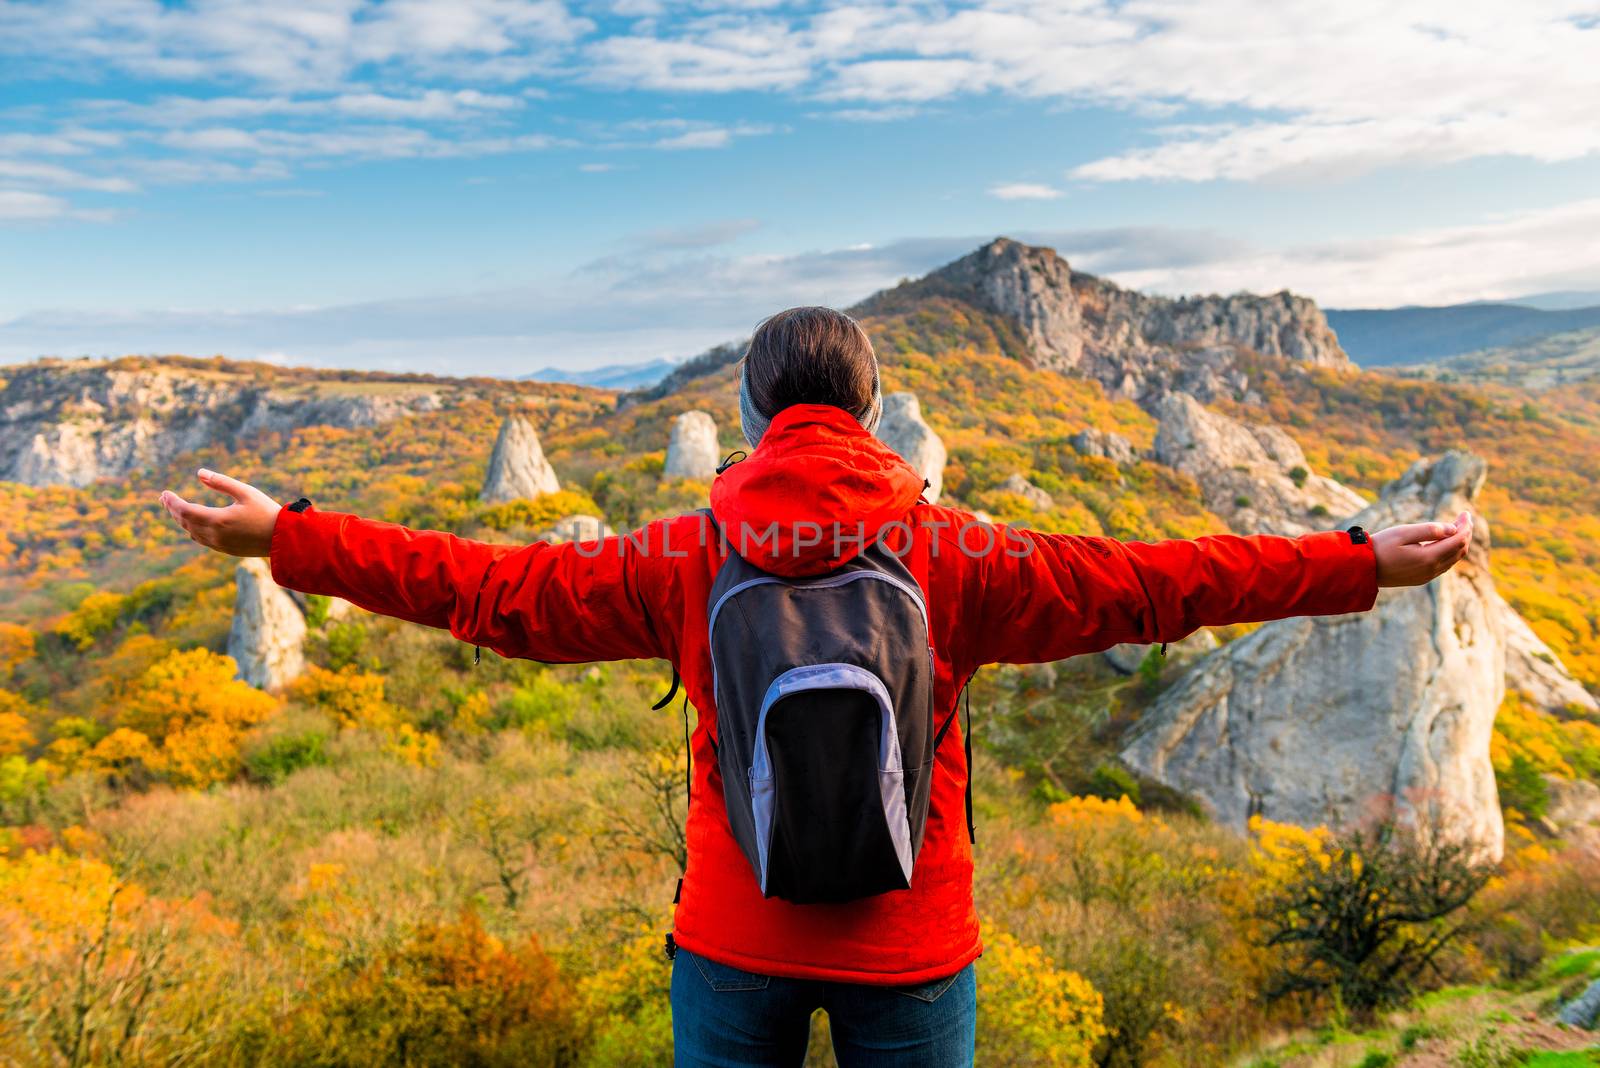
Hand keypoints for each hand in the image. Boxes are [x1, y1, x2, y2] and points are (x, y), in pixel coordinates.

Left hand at [159, 469, 281, 556]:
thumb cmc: (267, 512)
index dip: (172, 502)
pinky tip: (193, 524)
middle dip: (173, 509)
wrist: (285, 539)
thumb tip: (199, 472)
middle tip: (165, 498)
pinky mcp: (226, 550)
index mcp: (218, 519)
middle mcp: (215, 535)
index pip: (185, 510)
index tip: (164, 492)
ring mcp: (220, 544)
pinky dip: (193, 530)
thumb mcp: (245, 492)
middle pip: (185, 522)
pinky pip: (202, 540)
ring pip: (192, 532)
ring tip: (175, 509)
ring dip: (182, 520)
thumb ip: (221, 482)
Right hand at [1370, 511, 1472, 587]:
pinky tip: (1445, 543)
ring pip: (1453, 559)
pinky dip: (1450, 552)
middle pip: (1459, 550)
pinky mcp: (1422, 578)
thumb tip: (1453, 529)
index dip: (1465, 526)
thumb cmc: (1380, 546)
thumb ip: (1429, 530)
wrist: (1363, 568)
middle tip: (1464, 518)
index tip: (1465, 513)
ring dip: (1458, 543)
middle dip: (1465, 533)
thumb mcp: (1403, 532)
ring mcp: (1427, 576)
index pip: (1458, 540)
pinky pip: (1444, 565)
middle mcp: (1431, 569)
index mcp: (1428, 558)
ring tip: (1457, 528)